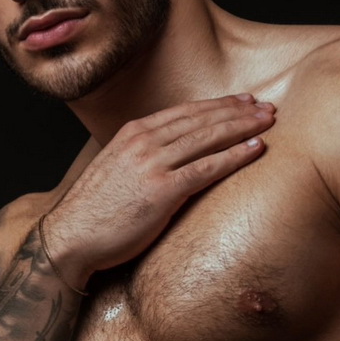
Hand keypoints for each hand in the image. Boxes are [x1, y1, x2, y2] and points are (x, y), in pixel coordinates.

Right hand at [42, 94, 274, 288]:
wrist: (70, 237)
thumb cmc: (95, 212)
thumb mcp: (117, 171)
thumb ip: (143, 159)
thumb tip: (169, 161)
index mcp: (133, 134)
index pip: (185, 112)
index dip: (217, 105)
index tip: (242, 102)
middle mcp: (144, 142)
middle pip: (201, 119)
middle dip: (237, 111)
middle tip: (266, 107)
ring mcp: (152, 164)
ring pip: (208, 137)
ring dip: (242, 127)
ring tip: (269, 122)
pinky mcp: (161, 191)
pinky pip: (207, 168)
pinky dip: (234, 155)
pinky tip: (256, 149)